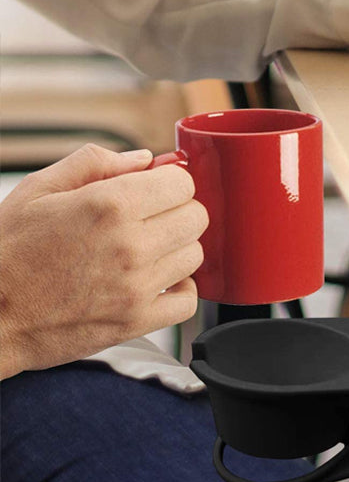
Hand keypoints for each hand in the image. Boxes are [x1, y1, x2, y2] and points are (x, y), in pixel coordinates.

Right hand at [0, 145, 207, 379]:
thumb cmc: (7, 251)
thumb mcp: (40, 189)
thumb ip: (96, 163)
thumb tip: (143, 159)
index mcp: (111, 205)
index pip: (183, 183)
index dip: (171, 182)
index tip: (156, 189)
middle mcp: (130, 244)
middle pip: (196, 217)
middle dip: (178, 211)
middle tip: (152, 218)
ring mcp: (136, 286)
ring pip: (195, 255)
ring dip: (177, 249)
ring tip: (147, 249)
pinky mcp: (135, 322)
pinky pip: (188, 302)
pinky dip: (179, 290)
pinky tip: (156, 281)